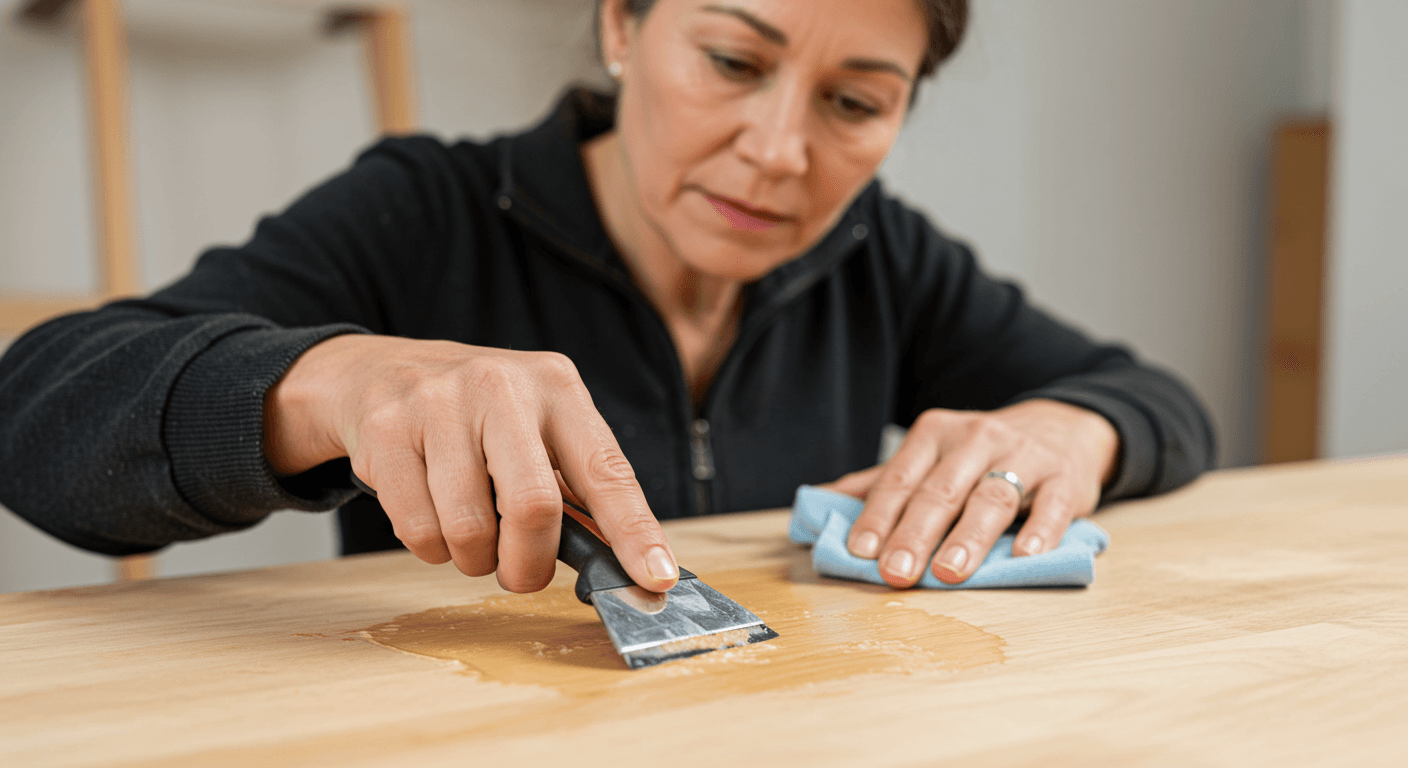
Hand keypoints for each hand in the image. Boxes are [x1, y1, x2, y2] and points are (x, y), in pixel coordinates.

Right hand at [262, 335, 678, 593]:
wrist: (377, 373)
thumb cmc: (477, 416)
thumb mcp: (537, 428)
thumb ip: (577, 489)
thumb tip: (625, 564)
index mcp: (556, 386)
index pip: (607, 471)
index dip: (635, 532)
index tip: (654, 580)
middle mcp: (501, 385)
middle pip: (534, 508)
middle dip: (529, 564)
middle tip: (521, 573)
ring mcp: (438, 404)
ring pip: (468, 530)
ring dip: (473, 559)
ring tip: (470, 533)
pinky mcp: (386, 430)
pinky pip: (418, 530)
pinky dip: (431, 547)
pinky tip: (431, 513)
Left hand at [822, 400, 1118, 586]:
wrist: (1062, 427)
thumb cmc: (982, 455)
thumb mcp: (932, 457)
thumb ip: (880, 483)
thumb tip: (818, 505)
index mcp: (935, 434)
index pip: (900, 478)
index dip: (879, 516)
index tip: (860, 551)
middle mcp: (976, 438)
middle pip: (940, 490)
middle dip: (915, 533)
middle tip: (896, 571)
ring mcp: (1024, 456)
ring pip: (992, 497)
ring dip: (969, 537)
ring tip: (949, 572)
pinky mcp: (1066, 478)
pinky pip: (1052, 504)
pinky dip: (1040, 531)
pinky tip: (1026, 556)